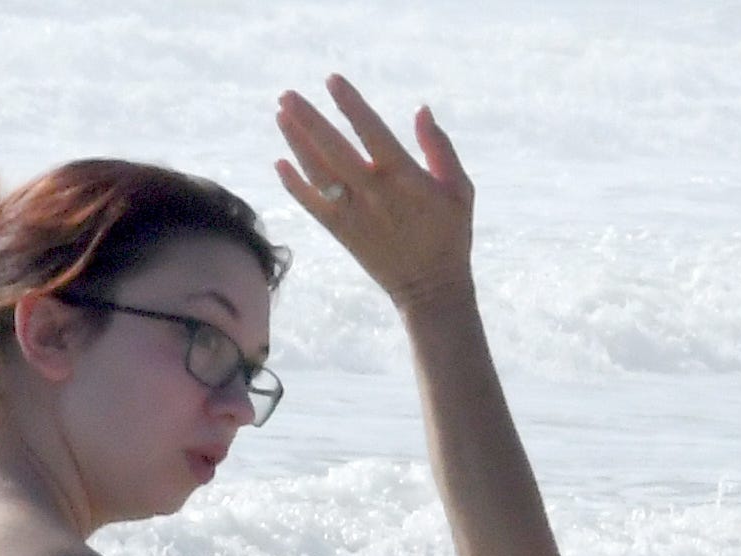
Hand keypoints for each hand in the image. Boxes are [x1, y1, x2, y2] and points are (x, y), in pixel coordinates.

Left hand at [273, 76, 476, 310]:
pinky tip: (280, 162)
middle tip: (286, 95)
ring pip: (317, 172)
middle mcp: (374, 193)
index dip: (351, 105)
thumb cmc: (450, 233)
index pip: (372, 132)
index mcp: (404, 178)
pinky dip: (294, 183)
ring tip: (281, 115)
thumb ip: (440, 149)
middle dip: (308, 120)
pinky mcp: (341, 232)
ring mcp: (354, 214)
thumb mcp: (460, 190)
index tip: (332, 80)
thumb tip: (421, 110)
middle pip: (333, 149)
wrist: (431, 289)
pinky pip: (311, 204)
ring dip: (296, 143)